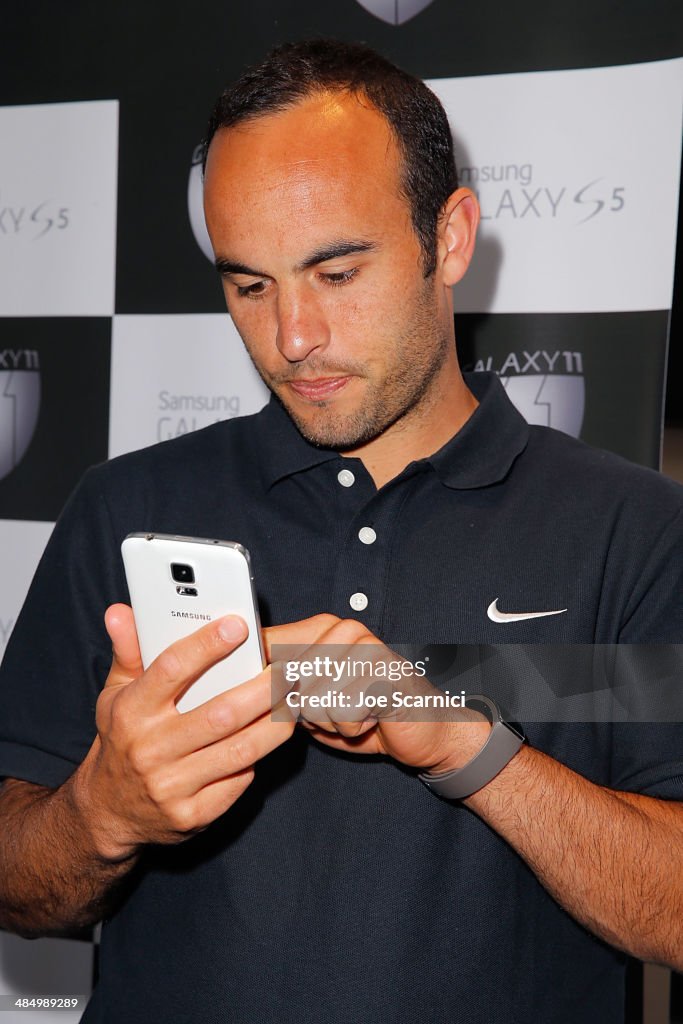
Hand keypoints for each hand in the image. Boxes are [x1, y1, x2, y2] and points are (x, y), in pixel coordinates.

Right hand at [73, 604, 294, 860]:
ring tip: (295, 700)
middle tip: (291, 669)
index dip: (207, 645)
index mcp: (131, 712)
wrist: (109, 812)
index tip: (239, 625)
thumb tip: (120, 611)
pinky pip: (238, 781)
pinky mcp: (193, 815)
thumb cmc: (123, 739)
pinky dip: (258, 759)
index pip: (172, 670)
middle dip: (263, 689)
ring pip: (240, 751)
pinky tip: (271, 739)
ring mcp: (172, 786)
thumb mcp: (115, 694)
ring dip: (275, 725)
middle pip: (221, 714)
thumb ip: (127, 651)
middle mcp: (150, 750)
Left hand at [263, 614, 489, 775]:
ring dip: (331, 721)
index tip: (264, 691)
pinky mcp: (384, 671)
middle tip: (338, 707)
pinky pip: (342, 712)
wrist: (425, 729)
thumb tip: (237, 683)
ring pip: (313, 700)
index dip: (255, 678)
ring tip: (357, 712)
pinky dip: (352, 728)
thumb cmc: (363, 713)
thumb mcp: (312, 697)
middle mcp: (344, 630)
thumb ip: (281, 685)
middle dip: (306, 711)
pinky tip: (372, 717)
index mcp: (323, 628)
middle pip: (287, 682)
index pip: (268, 643)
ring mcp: (366, 647)